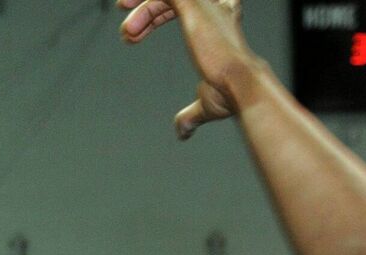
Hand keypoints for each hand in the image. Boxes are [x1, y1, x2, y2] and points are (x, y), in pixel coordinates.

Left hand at [119, 0, 250, 135]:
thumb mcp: (206, 103)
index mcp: (221, 22)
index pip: (186, 7)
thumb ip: (192, 112)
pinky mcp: (192, 4)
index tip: (137, 33)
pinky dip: (143, 8)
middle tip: (127, 32)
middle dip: (146, 12)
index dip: (157, 16)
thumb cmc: (231, 93)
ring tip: (126, 34)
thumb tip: (183, 132)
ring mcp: (204, 4)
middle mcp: (215, 7)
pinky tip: (130, 28)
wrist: (240, 86)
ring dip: (141, 12)